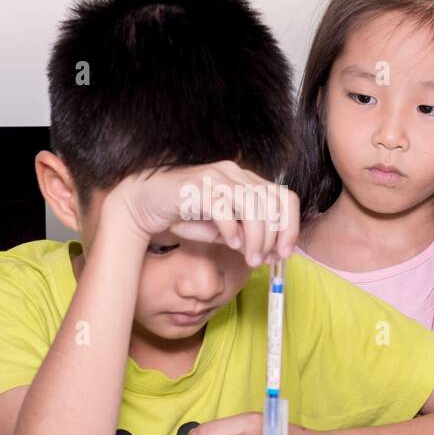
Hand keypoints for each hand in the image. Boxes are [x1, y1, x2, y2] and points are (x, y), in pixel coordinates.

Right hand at [104, 159, 298, 268]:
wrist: (143, 203)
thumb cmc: (182, 214)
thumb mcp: (221, 231)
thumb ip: (244, 237)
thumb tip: (268, 253)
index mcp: (246, 181)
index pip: (284, 197)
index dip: (290, 227)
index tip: (283, 254)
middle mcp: (235, 173)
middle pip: (273, 202)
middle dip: (274, 236)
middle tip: (263, 261)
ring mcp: (217, 176)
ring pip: (253, 205)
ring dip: (256, 237)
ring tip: (248, 259)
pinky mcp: (198, 186)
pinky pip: (224, 207)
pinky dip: (232, 228)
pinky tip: (230, 244)